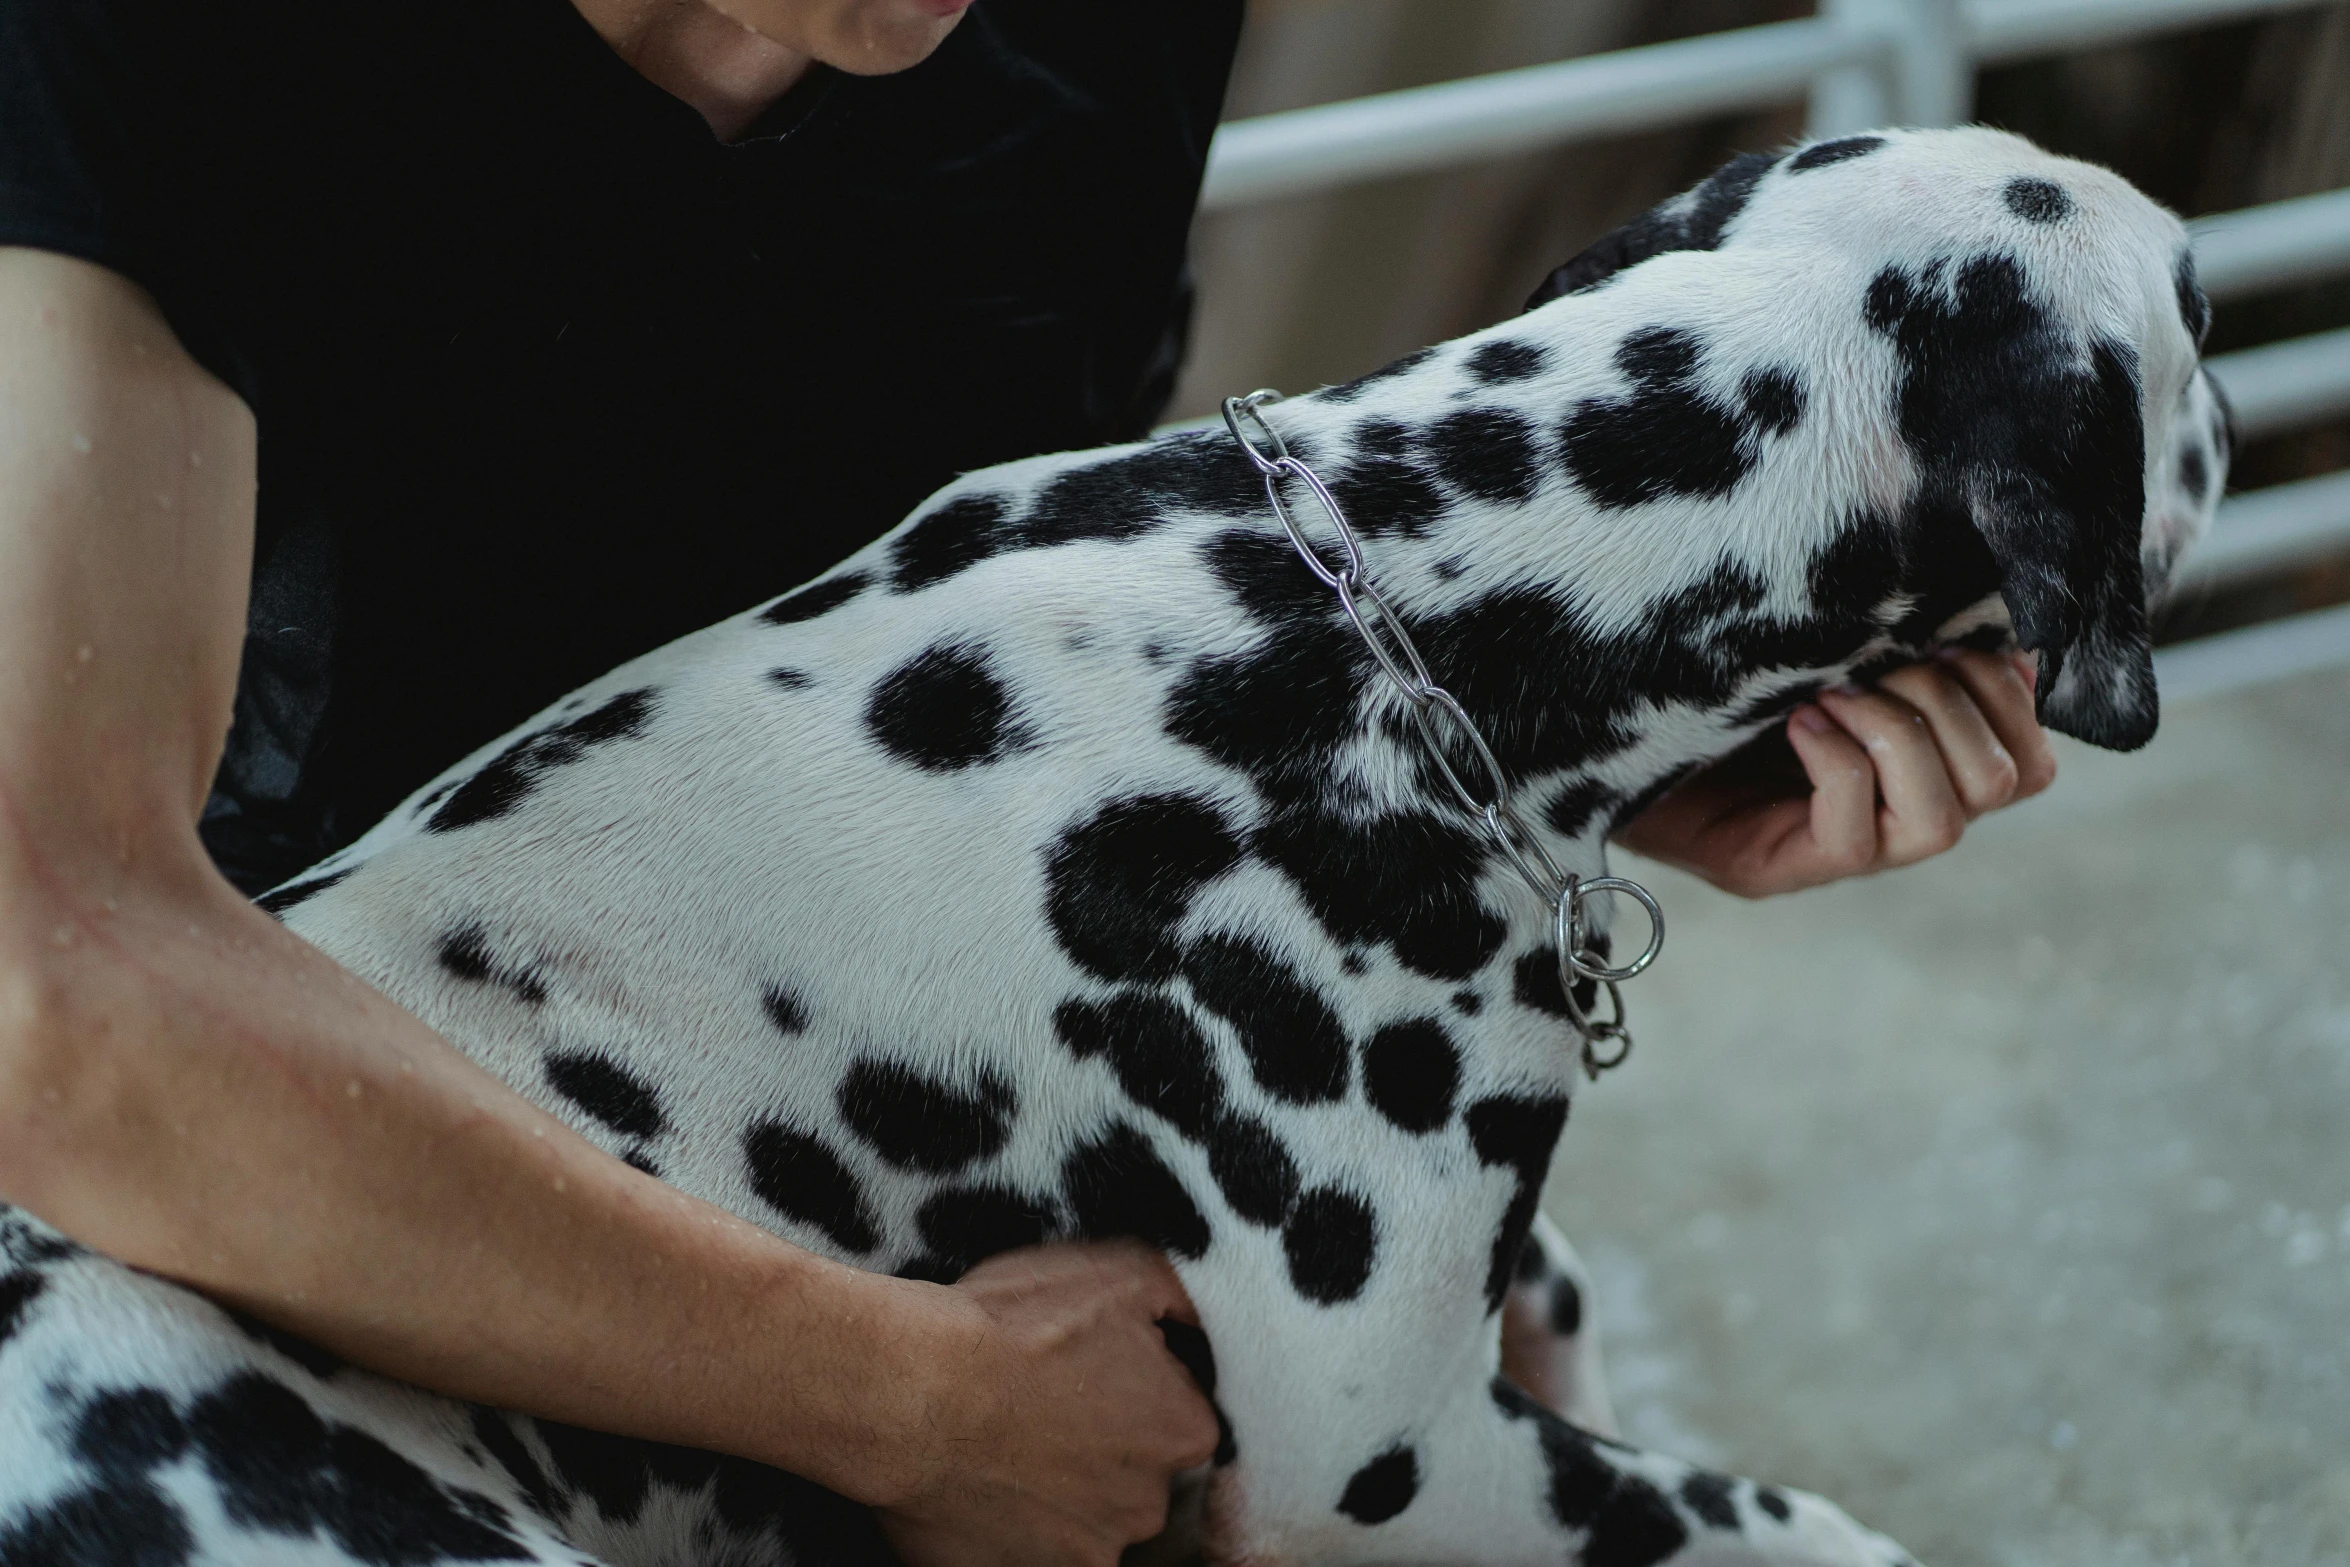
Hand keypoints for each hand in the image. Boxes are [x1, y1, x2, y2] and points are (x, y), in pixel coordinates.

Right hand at [876, 1241, 1219, 1566]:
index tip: (1088, 1371)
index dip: (1136, 1388)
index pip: (1180, 1415)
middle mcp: (1150, 1505)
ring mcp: (1091, 1552)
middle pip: (1137, 1474)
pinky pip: (1036, 1556)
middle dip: (1100, 1446)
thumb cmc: (1012, 1328)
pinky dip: (1017, 1531)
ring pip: (1087, 1518)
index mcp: (1183, 1431)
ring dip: (1058, 1490)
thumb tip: (1206, 1319)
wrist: (912, 1392)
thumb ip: (1184, 1297)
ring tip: (1005, 1446)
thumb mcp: (1117, 1273)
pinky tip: (987, 1489)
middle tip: (1042, 1407)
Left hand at [1613, 648, 2055, 897]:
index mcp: (1920, 762)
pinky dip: (1839, 763)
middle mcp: (1893, 817)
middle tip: (1873, 659)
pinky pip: (1854, 837)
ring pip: (1946, 823)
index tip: (1941, 632)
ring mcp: (1837, 852)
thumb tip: (2001, 635)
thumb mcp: (1818, 643)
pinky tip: (1795, 721)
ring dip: (1899, 735)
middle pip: (2010, 784)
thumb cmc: (1712, 673)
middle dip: (1953, 700)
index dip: (2010, 693)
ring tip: (1828, 692)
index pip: (2032, 759)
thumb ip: (1900, 639)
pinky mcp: (1773, 872)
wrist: (1592, 725)